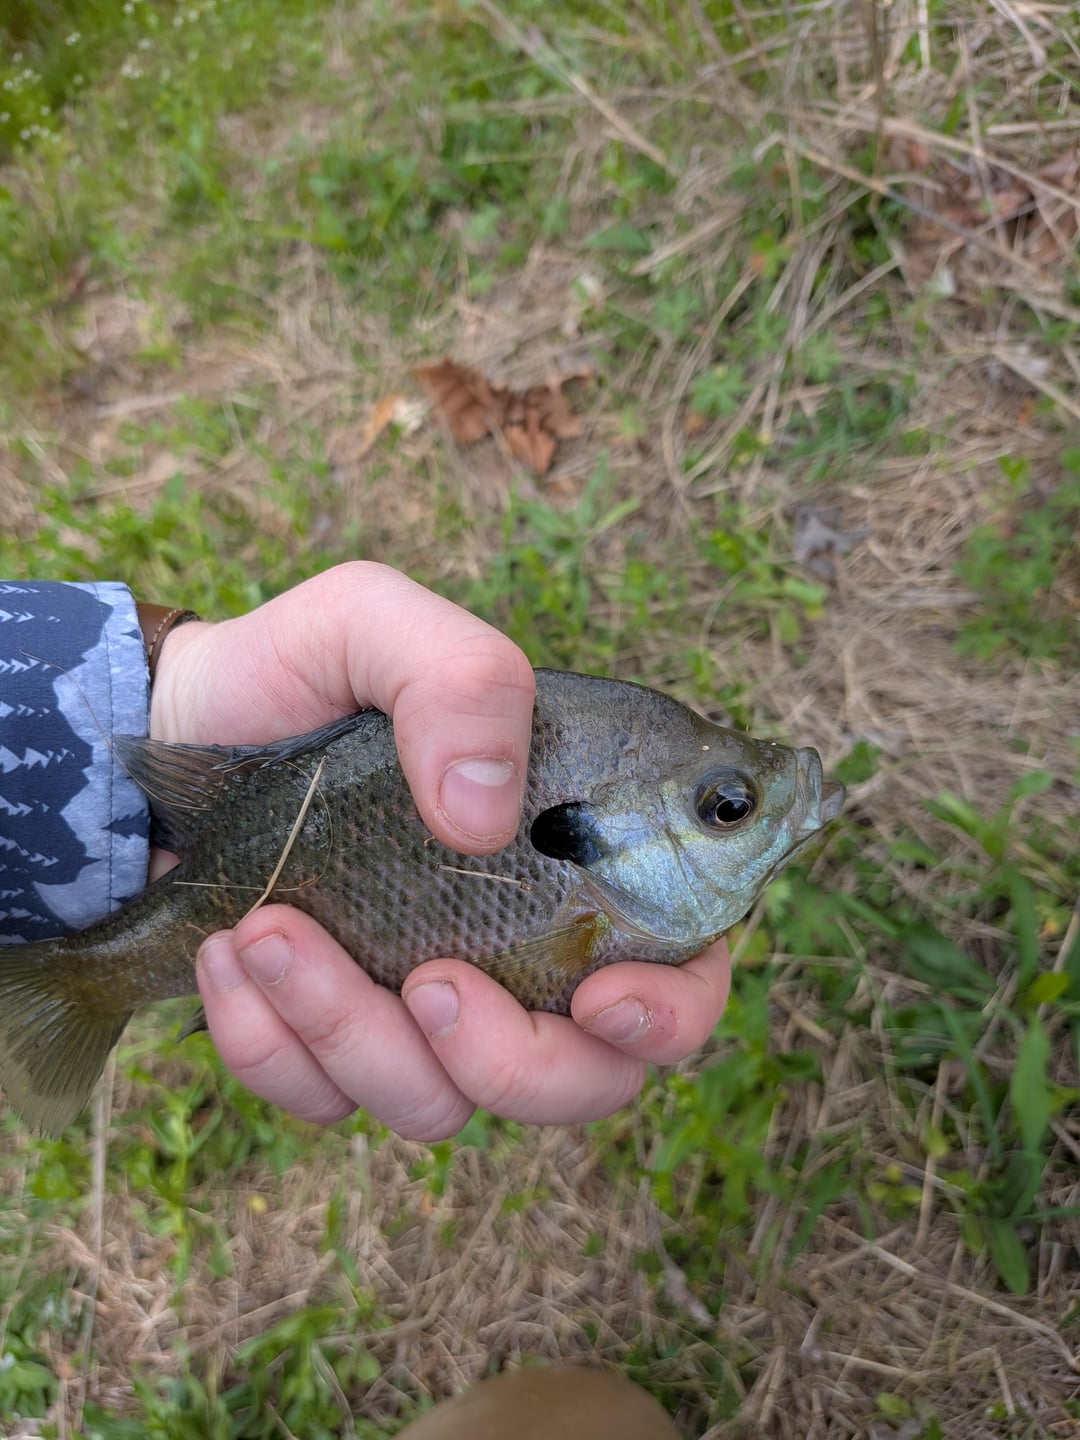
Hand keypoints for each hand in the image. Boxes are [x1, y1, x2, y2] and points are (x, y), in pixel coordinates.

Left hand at [151, 562, 730, 1139]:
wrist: (172, 731)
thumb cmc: (294, 677)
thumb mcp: (373, 623)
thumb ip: (460, 676)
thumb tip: (485, 816)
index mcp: (574, 863)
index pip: (680, 974)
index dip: (669, 1014)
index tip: (599, 997)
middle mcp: (519, 957)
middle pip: (581, 1082)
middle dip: (507, 1062)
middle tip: (424, 981)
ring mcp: (425, 1017)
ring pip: (439, 1107)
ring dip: (351, 1032)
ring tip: (268, 929)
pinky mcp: (334, 1051)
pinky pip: (324, 1102)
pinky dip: (272, 1045)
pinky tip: (229, 951)